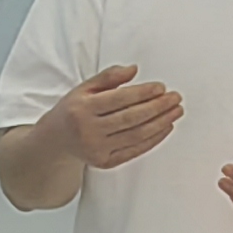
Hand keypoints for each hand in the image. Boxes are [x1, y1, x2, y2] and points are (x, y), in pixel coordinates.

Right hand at [52, 63, 183, 172]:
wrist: (56, 140)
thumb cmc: (74, 110)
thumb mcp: (85, 88)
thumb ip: (109, 77)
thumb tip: (133, 69)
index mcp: (82, 108)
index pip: (119, 99)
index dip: (143, 93)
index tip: (161, 88)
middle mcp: (88, 130)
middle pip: (131, 118)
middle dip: (157, 107)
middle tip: (175, 98)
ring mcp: (97, 149)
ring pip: (136, 135)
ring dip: (161, 123)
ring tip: (176, 111)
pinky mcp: (105, 162)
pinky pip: (135, 150)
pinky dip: (154, 139)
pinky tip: (166, 127)